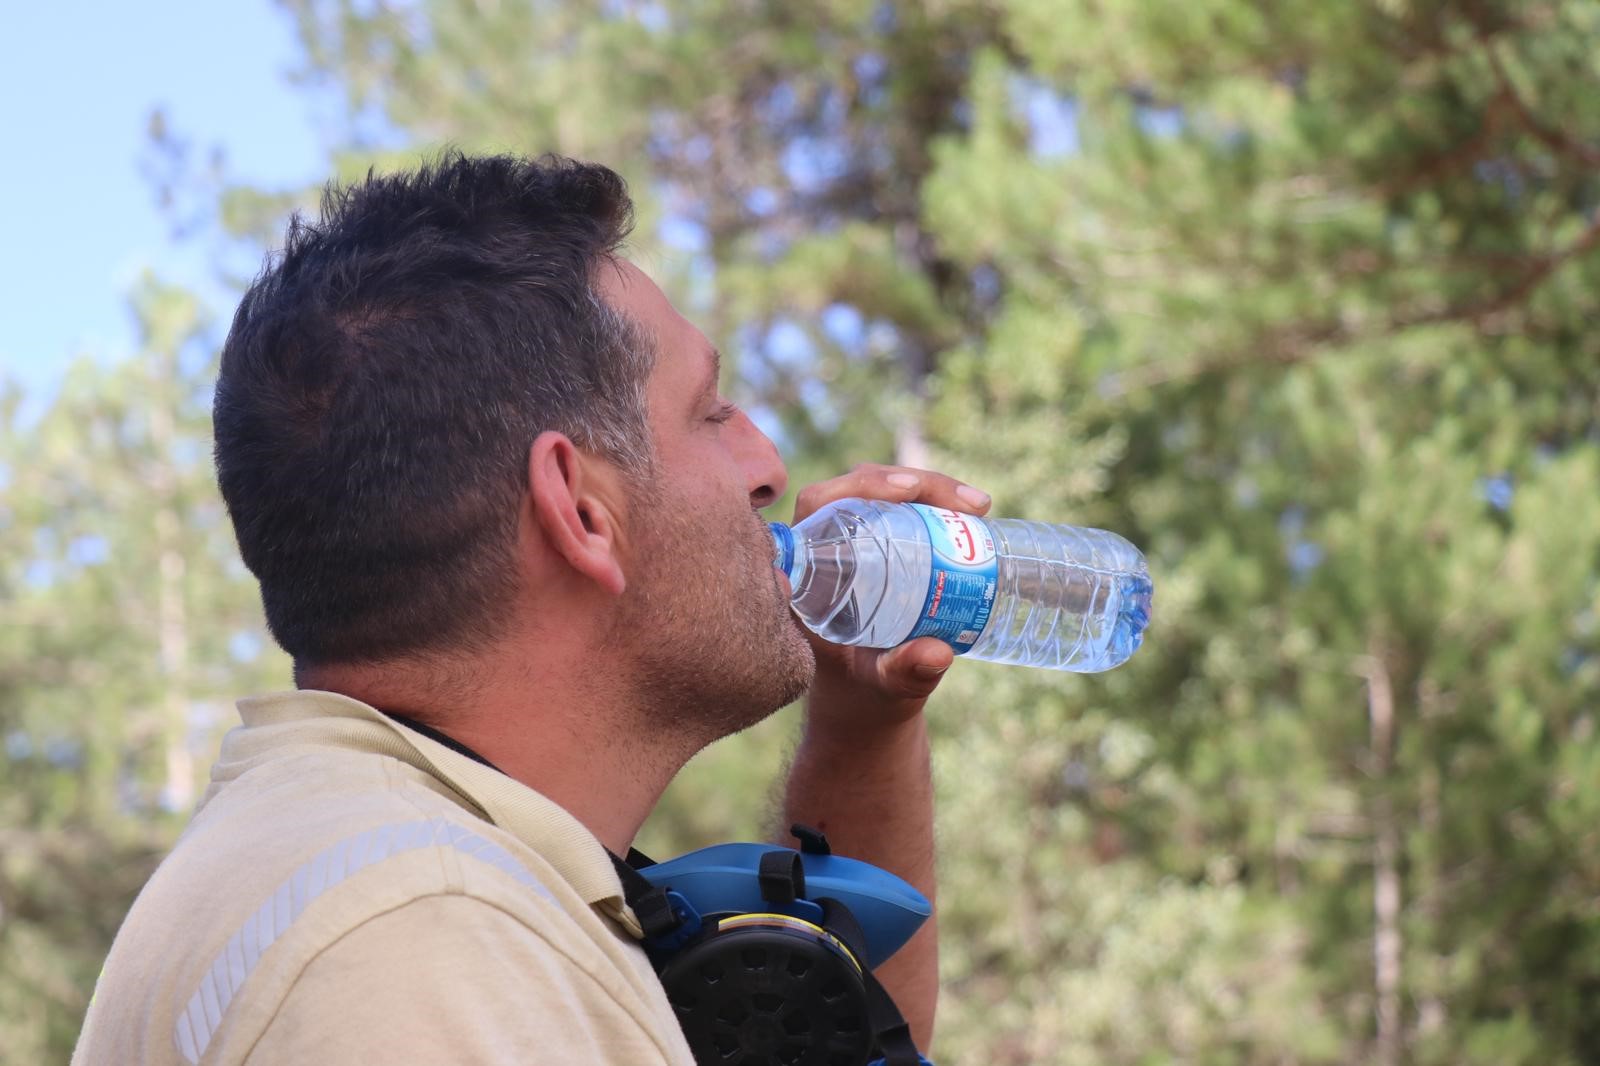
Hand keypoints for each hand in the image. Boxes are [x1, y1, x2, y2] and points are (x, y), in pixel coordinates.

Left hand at [790, 463, 993, 734]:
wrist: (867, 706)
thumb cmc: (863, 698)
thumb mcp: (883, 688)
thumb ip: (904, 674)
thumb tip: (936, 653)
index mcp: (806, 575)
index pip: (820, 506)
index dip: (859, 486)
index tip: (906, 490)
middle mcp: (825, 551)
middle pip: (861, 489)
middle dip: (917, 484)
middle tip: (967, 505)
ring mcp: (855, 546)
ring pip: (887, 497)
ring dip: (933, 490)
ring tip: (980, 507)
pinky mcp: (880, 549)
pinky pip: (904, 513)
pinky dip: (938, 506)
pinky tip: (973, 513)